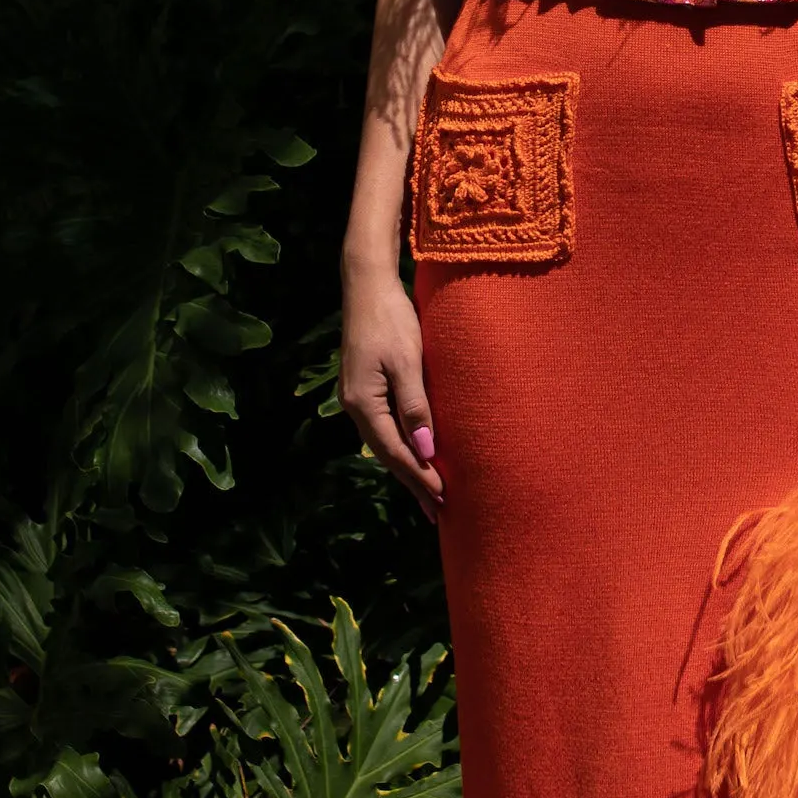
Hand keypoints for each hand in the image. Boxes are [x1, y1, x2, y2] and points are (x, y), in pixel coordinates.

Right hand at [339, 261, 443, 512]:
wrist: (367, 287)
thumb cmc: (391, 319)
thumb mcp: (408, 362)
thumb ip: (415, 405)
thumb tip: (426, 448)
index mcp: (363, 403)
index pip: (396, 452)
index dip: (420, 477)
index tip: (443, 499)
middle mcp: (355, 406)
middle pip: (388, 454)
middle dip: (414, 482)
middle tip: (439, 511)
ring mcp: (358, 398)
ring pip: (386, 443)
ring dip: (409, 467)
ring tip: (430, 491)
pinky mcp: (365, 388)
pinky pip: (386, 428)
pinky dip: (403, 446)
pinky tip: (416, 454)